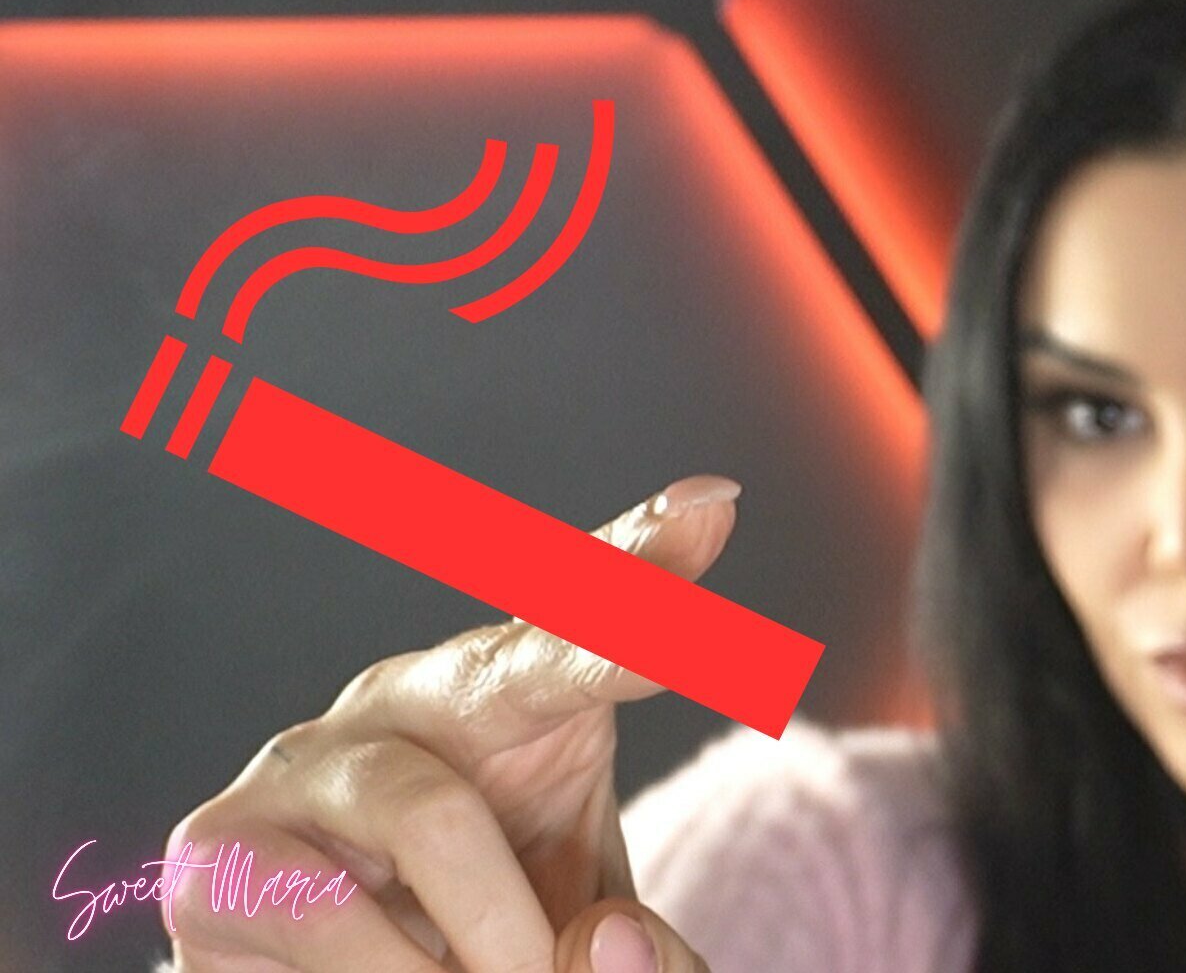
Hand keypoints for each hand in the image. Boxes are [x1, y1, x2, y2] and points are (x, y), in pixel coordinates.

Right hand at [163, 474, 741, 972]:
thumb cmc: (470, 930)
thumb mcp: (570, 921)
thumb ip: (624, 941)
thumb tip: (603, 946)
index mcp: (508, 701)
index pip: (582, 623)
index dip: (643, 565)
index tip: (716, 505)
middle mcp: (410, 701)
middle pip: (514, 662)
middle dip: (607, 654)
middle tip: (673, 685)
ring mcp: (309, 759)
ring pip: (438, 820)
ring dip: (502, 940)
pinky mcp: (221, 843)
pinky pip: (328, 910)